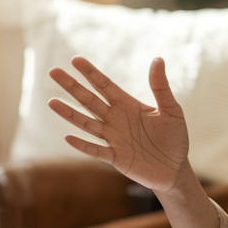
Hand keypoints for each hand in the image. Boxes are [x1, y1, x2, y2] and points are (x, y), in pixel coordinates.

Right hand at [48, 57, 189, 192]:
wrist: (175, 169)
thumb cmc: (174, 138)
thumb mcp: (171, 110)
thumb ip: (161, 87)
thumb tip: (158, 59)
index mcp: (128, 106)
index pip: (105, 85)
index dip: (91, 73)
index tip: (75, 60)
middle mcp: (116, 120)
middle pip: (89, 100)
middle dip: (72, 86)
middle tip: (53, 72)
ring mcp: (114, 139)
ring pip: (87, 123)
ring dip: (70, 113)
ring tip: (51, 101)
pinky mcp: (116, 158)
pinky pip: (96, 151)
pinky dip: (83, 145)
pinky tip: (68, 137)